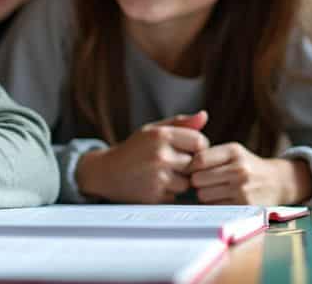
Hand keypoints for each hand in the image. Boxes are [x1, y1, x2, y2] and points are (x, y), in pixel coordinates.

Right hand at [75, 111, 209, 202]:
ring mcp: (157, 177)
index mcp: (161, 135)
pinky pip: (175, 195)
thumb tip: (204, 115)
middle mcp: (160, 155)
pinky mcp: (154, 195)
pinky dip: (169, 192)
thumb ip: (180, 123)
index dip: (197, 147)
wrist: (106, 172)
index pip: (199, 141)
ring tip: (163, 174)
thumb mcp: (153, 130)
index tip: (188, 150)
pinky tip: (155, 185)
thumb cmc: (134, 149)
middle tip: (173, 163)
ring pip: (187, 182)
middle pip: (195, 164)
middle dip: (189, 165)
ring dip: (180, 181)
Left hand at [188, 144, 311, 205]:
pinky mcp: (244, 206)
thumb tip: (181, 166)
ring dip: (204, 194)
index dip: (191, 166)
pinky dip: (214, 205)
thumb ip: (209, 155)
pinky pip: (214, 207)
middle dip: (197, 181)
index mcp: (234, 151)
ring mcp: (243, 189)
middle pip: (197, 179)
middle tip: (205, 182)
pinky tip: (223, 199)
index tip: (193, 169)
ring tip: (215, 190)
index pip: (199, 160)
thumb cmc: (247, 166)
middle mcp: (239, 169)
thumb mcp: (233, 152)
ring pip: (203, 195)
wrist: (277, 182)